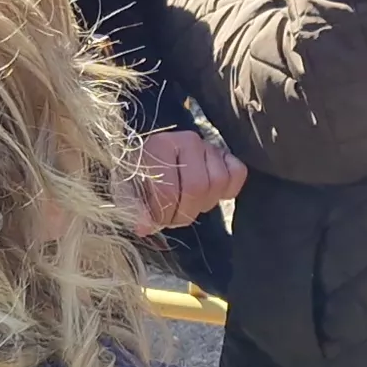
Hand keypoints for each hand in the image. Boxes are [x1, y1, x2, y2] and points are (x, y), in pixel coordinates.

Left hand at [132, 128, 246, 233]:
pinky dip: (229, 189)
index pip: (169, 190)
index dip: (163, 214)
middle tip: (172, 218)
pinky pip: (238, 173)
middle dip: (184, 213)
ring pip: (219, 181)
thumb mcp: (128, 191)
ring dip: (204, 203)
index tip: (154, 221)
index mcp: (160, 146)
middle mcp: (187, 140)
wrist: (151, 159)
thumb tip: (144, 227)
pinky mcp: (225, 154)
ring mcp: (208, 145)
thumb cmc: (139, 177)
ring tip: (188, 206)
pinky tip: (210, 195)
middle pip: (198, 187)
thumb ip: (134, 208)